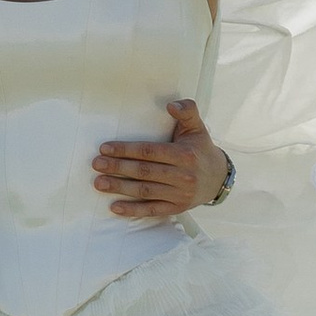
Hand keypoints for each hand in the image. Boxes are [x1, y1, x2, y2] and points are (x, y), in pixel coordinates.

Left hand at [91, 96, 230, 219]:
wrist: (218, 178)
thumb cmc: (200, 148)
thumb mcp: (197, 127)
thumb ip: (187, 111)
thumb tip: (171, 105)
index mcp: (184, 155)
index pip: (150, 152)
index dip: (126, 150)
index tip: (105, 148)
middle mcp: (182, 176)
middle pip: (144, 172)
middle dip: (118, 168)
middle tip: (97, 164)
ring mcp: (180, 194)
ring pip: (145, 191)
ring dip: (120, 188)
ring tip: (99, 183)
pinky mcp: (177, 208)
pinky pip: (153, 210)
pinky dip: (133, 210)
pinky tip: (114, 207)